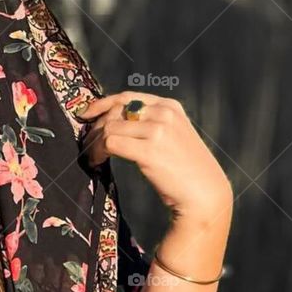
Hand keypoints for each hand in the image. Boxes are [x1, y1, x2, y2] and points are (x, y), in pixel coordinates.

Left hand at [77, 91, 232, 222]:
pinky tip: (97, 163)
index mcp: (170, 106)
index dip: (103, 104)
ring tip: (93, 158)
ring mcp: (157, 130)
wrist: (204, 194)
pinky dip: (98, 153)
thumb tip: (114, 122)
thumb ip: (152, 124)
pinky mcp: (149, 149)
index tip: (86, 114)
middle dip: (96, 128)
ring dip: (94, 144)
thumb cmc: (187, 170)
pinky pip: (110, 143)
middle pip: (115, 112)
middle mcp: (164, 113)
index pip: (128, 97)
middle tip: (87, 145)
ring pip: (109, 127)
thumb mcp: (174, 136)